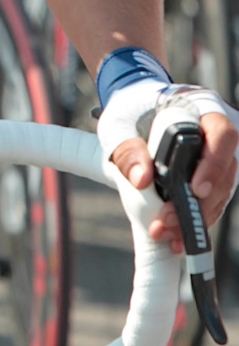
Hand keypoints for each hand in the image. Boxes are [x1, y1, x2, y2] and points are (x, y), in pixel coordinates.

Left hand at [98, 80, 238, 253]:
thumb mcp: (119, 123)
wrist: (131, 112)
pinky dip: (192, 220)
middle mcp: (215, 134)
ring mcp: (215, 157)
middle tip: (168, 220)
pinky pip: (208, 202)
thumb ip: (126, 148)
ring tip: (166, 232)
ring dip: (195, 217)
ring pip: (219, 193)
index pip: (223, 134)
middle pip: (225, 172)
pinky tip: (175, 236)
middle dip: (199, 203)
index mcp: (202, 108)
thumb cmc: (129, 110)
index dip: (214, 164)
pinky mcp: (207, 178)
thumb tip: (141, 179)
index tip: (195, 189)